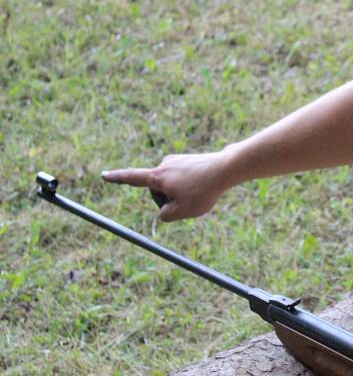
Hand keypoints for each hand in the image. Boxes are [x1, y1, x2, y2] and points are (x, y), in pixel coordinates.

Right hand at [102, 151, 230, 221]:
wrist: (225, 169)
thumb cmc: (203, 191)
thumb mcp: (182, 212)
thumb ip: (166, 216)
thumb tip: (164, 212)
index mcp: (158, 176)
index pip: (132, 178)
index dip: (117, 179)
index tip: (104, 175)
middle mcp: (164, 165)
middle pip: (158, 190)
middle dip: (169, 200)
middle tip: (189, 202)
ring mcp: (177, 161)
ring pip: (173, 186)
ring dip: (182, 194)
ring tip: (199, 192)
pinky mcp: (188, 160)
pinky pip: (184, 180)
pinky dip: (192, 187)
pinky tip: (204, 186)